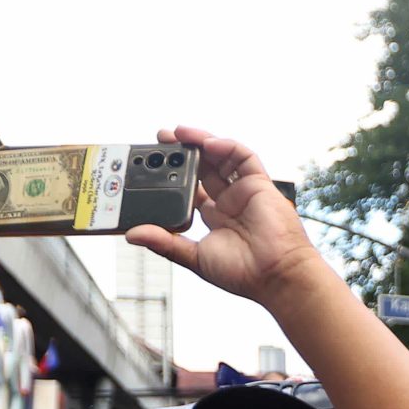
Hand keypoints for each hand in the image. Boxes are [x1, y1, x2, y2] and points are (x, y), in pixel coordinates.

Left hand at [124, 128, 323, 302]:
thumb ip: (165, 242)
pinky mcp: (260, 184)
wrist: (275, 276)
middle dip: (181, 151)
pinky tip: (207, 143)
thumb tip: (133, 234)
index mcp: (215, 218)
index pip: (190, 188)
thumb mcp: (194, 257)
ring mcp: (244, 191)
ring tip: (178, 132)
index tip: (150, 165)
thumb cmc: (243, 273)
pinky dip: (226, 146)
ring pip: (221, 157)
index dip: (172, 174)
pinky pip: (243, 157)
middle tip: (160, 138)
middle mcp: (230, 201)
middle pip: (203, 167)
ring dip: (200, 141)